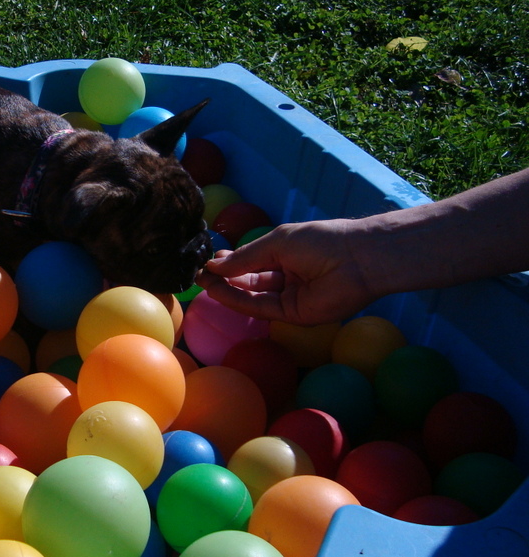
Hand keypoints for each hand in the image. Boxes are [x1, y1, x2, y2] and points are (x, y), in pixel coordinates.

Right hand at [196, 218, 378, 325]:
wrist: (357, 258)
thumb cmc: (320, 241)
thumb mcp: (276, 243)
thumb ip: (245, 258)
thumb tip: (213, 265)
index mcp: (285, 255)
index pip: (252, 262)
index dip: (230, 262)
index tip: (207, 261)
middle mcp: (286, 277)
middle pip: (249, 281)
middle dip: (224, 278)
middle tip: (199, 275)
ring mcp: (290, 298)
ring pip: (252, 296)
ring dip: (227, 290)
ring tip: (204, 282)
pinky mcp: (293, 315)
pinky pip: (261, 308)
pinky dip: (239, 301)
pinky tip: (220, 291)